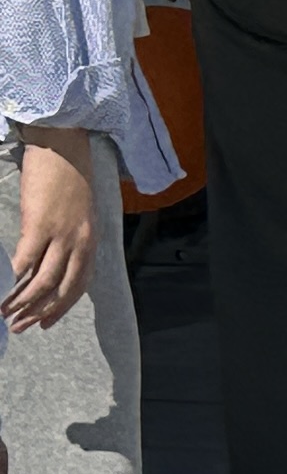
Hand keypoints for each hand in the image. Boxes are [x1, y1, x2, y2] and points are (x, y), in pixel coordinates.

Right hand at [6, 132, 92, 331]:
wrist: (64, 146)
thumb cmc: (68, 178)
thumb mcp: (79, 214)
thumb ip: (69, 240)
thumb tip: (46, 262)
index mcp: (91, 241)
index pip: (80, 285)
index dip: (62, 308)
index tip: (45, 323)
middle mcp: (81, 242)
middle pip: (62, 289)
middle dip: (40, 313)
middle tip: (19, 328)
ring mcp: (62, 234)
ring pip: (43, 280)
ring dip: (23, 301)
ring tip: (4, 313)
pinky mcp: (40, 224)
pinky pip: (25, 260)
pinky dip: (12, 277)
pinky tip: (1, 287)